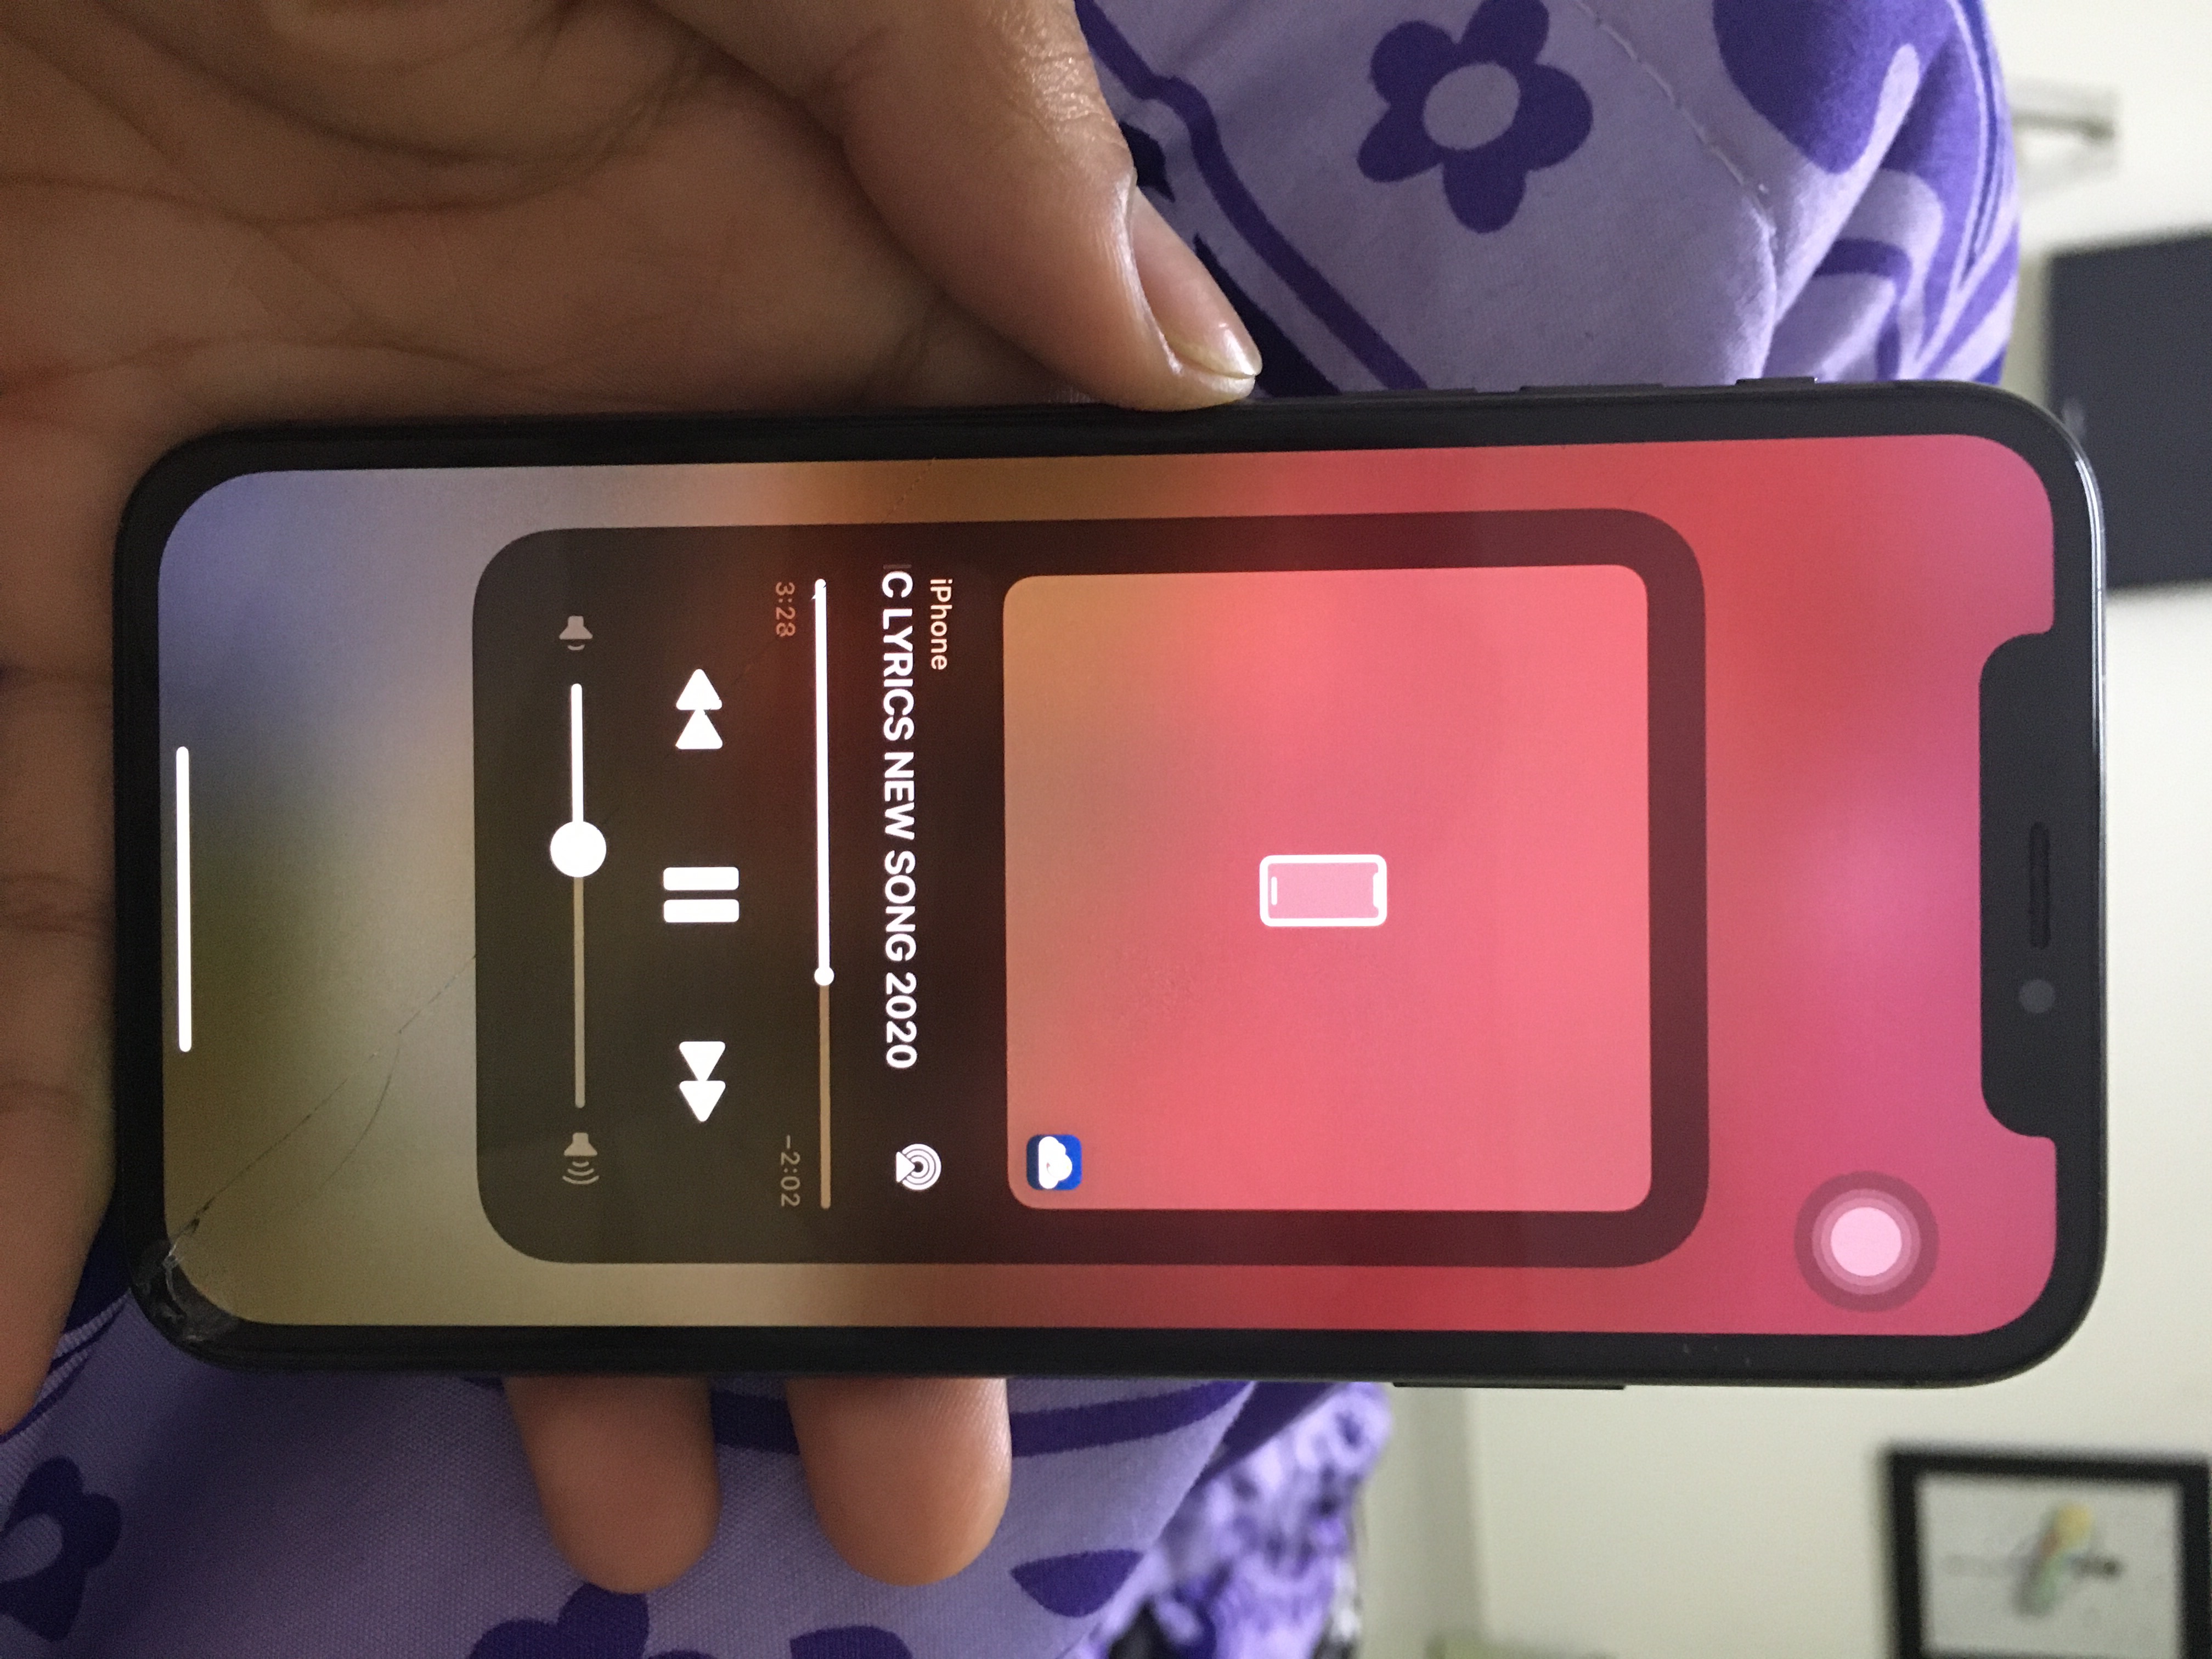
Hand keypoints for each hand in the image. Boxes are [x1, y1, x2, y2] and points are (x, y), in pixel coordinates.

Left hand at [0, 0, 1256, 1593]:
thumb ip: (953, 93)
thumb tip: (1178, 364)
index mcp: (750, 401)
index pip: (925, 714)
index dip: (1024, 948)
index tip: (1100, 1162)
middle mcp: (546, 568)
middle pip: (698, 943)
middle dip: (806, 1209)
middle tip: (900, 1441)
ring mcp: (287, 638)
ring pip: (404, 1007)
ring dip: (483, 1263)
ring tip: (608, 1480)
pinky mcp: (44, 666)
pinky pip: (33, 950)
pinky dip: (34, 1152)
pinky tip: (33, 1341)